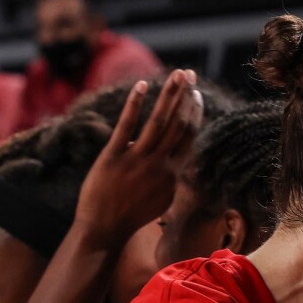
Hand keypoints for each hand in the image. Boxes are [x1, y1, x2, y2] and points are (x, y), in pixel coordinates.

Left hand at [74, 68, 203, 249]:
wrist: (106, 229)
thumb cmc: (131, 215)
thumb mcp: (159, 197)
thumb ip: (166, 174)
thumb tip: (169, 156)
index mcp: (172, 175)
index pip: (188, 137)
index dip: (194, 113)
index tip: (196, 94)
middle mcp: (160, 166)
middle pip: (178, 125)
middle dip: (186, 97)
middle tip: (190, 74)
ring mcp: (138, 161)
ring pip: (159, 123)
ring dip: (170, 95)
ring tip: (177, 74)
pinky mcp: (114, 157)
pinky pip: (127, 127)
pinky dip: (135, 105)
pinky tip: (143, 86)